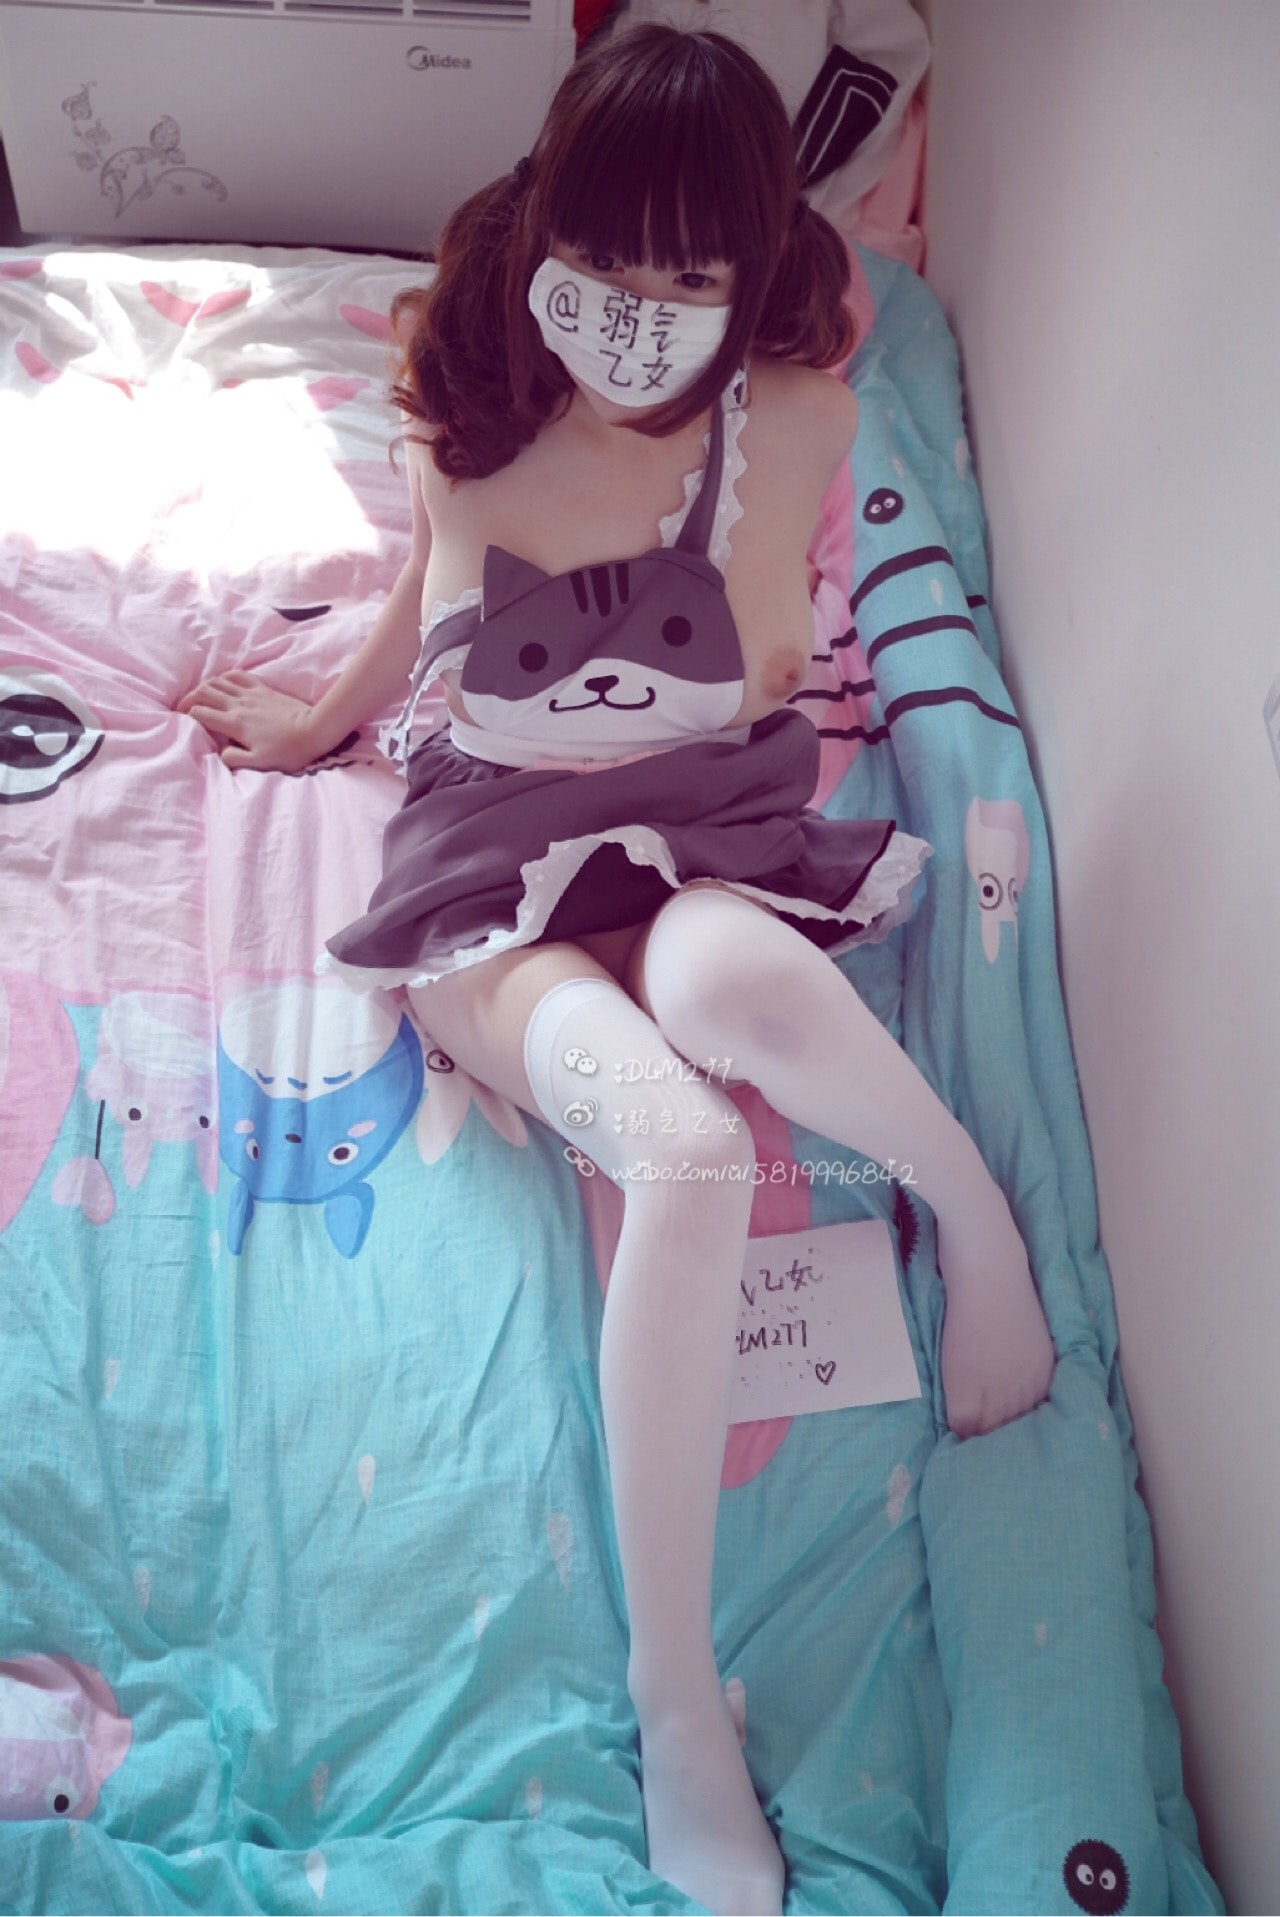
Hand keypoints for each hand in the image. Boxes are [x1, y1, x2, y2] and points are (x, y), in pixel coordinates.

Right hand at [177, 670, 317, 772]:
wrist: (314, 730)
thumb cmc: (288, 750)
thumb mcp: (259, 763)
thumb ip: (233, 759)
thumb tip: (219, 752)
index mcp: (234, 723)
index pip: (200, 713)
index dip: (187, 716)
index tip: (182, 722)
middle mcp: (238, 704)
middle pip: (204, 692)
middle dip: (188, 698)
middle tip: (183, 707)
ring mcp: (251, 693)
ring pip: (218, 681)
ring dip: (204, 686)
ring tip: (198, 695)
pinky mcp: (263, 688)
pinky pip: (238, 675)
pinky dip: (224, 676)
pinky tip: (221, 681)